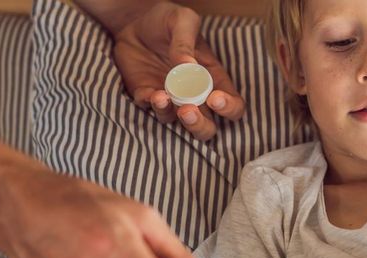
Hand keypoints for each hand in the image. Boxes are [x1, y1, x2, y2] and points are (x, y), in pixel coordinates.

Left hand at [111, 2, 245, 139]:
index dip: (229, 108)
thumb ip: (186, 41)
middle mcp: (194, 94)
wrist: (134, 21)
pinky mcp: (147, 97)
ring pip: (178, 125)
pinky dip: (150, 106)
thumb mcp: (182, 20)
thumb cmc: (166, 21)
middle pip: (208, 127)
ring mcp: (171, 99)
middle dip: (200, 126)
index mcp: (213, 78)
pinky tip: (150, 93)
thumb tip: (188, 66)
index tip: (215, 99)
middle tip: (188, 111)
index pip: (233, 105)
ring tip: (162, 96)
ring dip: (171, 115)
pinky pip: (150, 111)